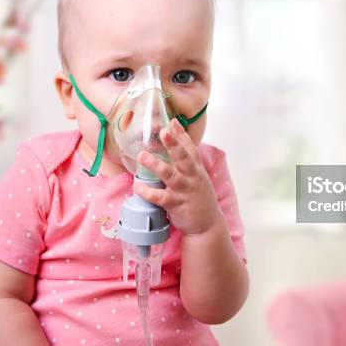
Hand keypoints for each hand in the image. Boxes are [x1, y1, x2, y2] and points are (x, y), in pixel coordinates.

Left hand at [133, 118, 220, 236]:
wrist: (207, 224)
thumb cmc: (198, 198)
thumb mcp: (197, 177)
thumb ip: (187, 164)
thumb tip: (175, 147)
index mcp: (196, 169)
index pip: (190, 148)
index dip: (181, 135)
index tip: (172, 121)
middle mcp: (193, 177)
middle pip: (184, 158)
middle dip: (174, 144)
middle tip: (164, 132)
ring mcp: (185, 191)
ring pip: (171, 176)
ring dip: (156, 165)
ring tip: (143, 156)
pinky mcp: (177, 205)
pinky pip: (160, 197)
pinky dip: (148, 192)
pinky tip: (137, 186)